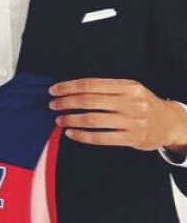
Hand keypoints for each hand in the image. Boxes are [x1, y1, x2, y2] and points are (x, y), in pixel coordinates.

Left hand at [49, 78, 186, 150]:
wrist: (169, 123)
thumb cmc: (141, 104)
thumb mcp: (130, 90)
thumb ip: (105, 89)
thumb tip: (70, 90)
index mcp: (128, 86)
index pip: (92, 84)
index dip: (69, 87)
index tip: (54, 90)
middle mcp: (131, 102)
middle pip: (90, 101)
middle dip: (66, 103)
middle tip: (53, 105)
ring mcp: (133, 121)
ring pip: (94, 120)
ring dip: (71, 120)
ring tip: (59, 120)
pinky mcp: (132, 138)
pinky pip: (102, 138)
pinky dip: (82, 136)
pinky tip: (71, 134)